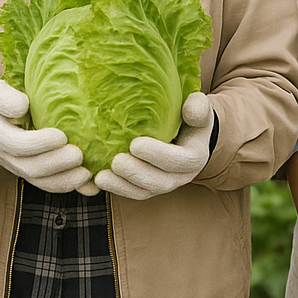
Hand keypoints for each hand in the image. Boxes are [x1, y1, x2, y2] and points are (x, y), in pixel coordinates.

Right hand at [0, 78, 94, 194]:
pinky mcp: (27, 171)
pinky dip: (65, 184)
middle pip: (29, 166)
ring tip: (85, 174)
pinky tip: (85, 183)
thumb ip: (5, 98)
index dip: (39, 143)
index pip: (15, 144)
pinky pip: (45, 183)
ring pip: (38, 180)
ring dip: (63, 179)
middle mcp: (2, 153)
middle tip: (78, 155)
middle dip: (56, 163)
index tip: (61, 136)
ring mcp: (14, 165)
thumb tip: (23, 106)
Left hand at [94, 91, 212, 199]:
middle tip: (116, 162)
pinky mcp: (148, 187)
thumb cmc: (190, 118)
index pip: (179, 161)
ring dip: (121, 186)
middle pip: (159, 182)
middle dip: (136, 174)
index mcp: (194, 157)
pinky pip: (132, 193)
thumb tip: (191, 105)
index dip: (157, 155)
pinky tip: (98, 180)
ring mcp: (163, 184)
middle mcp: (180, 176)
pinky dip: (116, 189)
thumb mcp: (199, 110)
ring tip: (101, 177)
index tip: (135, 144)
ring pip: (143, 192)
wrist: (188, 135)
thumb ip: (199, 107)